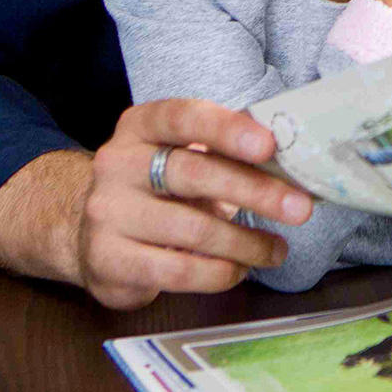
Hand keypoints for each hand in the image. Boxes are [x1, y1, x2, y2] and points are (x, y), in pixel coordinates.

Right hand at [74, 99, 314, 309]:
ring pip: (191, 229)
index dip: (226, 129)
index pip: (182, 117)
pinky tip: (238, 270)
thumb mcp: (180, 161)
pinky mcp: (108, 259)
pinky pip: (176, 270)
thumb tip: (291, 165)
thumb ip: (223, 156)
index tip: (269, 145)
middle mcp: (116, 163)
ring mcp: (108, 212)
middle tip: (299, 208)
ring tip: (275, 250)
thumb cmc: (156, 193)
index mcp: (139, 127)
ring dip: (245, 242)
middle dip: (253, 191)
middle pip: (191, 173)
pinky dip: (218, 274)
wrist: (92, 236)